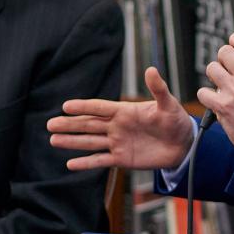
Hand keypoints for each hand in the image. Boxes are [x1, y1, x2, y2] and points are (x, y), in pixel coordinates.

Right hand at [47, 68, 194, 170]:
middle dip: (70, 124)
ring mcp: (118, 143)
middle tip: (50, 123)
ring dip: (72, 141)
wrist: (183, 144)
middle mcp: (117, 126)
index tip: (65, 106)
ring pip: (90, 142)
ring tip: (53, 139)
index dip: (83, 107)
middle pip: (89, 124)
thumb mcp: (168, 104)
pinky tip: (70, 164)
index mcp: (124, 111)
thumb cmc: (176, 121)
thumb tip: (151, 69)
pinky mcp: (122, 158)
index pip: (99, 107)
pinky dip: (86, 163)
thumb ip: (158, 89)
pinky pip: (101, 161)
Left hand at [195, 33, 233, 155]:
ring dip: (215, 76)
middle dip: (223, 59)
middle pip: (224, 52)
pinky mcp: (222, 106)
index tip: (233, 42)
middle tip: (227, 69)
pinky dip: (207, 96)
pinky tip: (217, 100)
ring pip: (211, 68)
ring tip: (223, 86)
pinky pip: (203, 91)